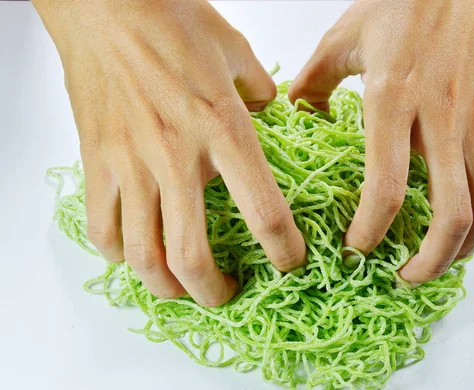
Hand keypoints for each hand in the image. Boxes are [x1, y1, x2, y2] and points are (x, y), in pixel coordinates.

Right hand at [34, 0, 305, 305]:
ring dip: (167, 287)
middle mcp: (176, 156)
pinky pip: (101, 228)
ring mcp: (130, 164)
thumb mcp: (236, 51)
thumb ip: (262, 90)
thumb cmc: (171, 20)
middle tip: (229, 293)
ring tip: (184, 288)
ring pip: (142, 255)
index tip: (290, 261)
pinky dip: (120, 255)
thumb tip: (270, 111)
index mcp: (223, 129)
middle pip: (192, 256)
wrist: (105, 4)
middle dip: (215, 291)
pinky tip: (137, 252)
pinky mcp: (96, 162)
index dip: (283, 249)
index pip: (262, 211)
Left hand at [289, 0, 473, 284]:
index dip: (370, 230)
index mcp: (392, 98)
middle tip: (403, 276)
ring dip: (463, 247)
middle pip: (450, 213)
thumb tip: (299, 115)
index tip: (356, 248)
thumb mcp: (344, 37)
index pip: (385, 186)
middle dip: (428, 260)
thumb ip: (313, 82)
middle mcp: (440, 117)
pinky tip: (469, 222)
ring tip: (437, 262)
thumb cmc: (405, 1)